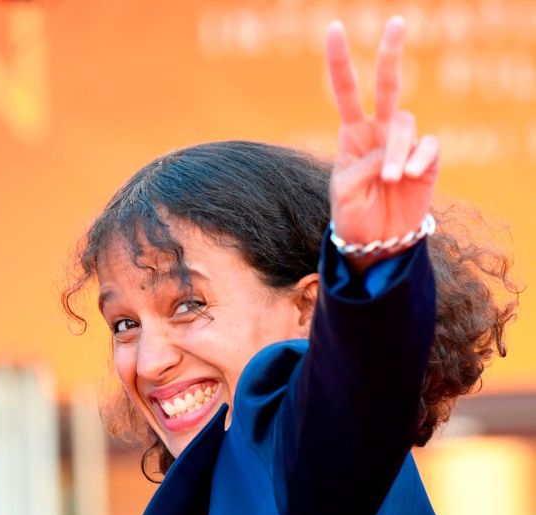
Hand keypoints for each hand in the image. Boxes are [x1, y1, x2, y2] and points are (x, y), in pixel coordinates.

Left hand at [326, 17, 438, 263]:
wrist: (376, 243)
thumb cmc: (354, 216)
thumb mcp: (345, 192)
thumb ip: (362, 168)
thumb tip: (390, 154)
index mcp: (352, 134)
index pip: (345, 91)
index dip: (339, 61)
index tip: (334, 28)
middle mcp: (380, 132)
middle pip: (388, 85)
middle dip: (390, 53)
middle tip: (395, 22)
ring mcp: (405, 144)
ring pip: (406, 124)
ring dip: (397, 151)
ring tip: (391, 179)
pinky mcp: (428, 160)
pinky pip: (428, 146)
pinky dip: (418, 159)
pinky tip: (410, 176)